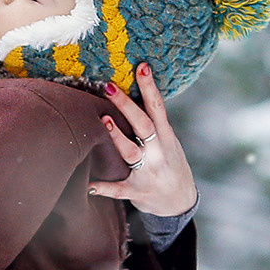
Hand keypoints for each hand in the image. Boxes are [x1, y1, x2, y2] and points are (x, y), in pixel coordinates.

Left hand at [86, 63, 197, 218]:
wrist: (180, 202)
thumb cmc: (169, 164)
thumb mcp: (168, 142)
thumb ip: (152, 124)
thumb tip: (131, 95)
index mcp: (166, 137)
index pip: (158, 108)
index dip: (150, 87)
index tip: (142, 67)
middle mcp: (158, 153)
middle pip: (143, 125)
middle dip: (127, 105)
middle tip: (110, 86)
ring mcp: (148, 172)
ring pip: (131, 152)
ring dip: (118, 137)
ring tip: (104, 120)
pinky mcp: (137, 191)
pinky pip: (118, 189)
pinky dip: (103, 187)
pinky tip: (89, 185)